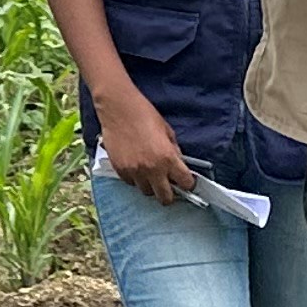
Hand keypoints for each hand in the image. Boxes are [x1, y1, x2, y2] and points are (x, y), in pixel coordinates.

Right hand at [96, 86, 195, 202]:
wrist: (118, 108)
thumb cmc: (144, 115)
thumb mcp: (167, 132)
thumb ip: (174, 151)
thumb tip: (179, 164)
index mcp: (168, 159)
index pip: (185, 183)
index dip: (188, 184)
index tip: (186, 182)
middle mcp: (152, 169)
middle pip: (165, 198)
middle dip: (170, 194)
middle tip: (169, 185)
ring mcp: (134, 172)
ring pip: (146, 191)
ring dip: (151, 185)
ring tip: (149, 172)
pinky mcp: (120, 170)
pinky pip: (131, 183)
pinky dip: (135, 178)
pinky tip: (135, 165)